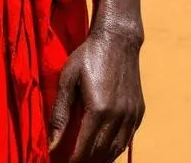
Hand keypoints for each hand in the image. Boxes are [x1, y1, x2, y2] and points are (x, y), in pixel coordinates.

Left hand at [48, 26, 144, 161]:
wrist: (118, 40)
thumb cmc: (88, 56)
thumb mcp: (68, 79)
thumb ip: (60, 113)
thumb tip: (52, 143)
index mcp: (98, 109)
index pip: (85, 148)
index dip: (74, 161)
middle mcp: (118, 116)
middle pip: (101, 153)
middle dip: (86, 162)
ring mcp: (131, 115)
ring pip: (116, 149)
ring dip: (102, 159)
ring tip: (87, 161)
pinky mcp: (139, 111)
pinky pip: (127, 139)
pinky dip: (115, 149)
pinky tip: (105, 150)